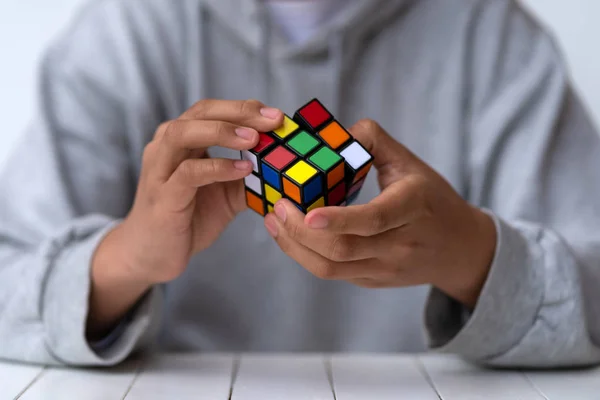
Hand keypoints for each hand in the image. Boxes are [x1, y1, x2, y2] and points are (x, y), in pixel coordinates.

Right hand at [108, 99, 283, 283]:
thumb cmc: (188, 219)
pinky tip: (242, 169)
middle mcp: (166, 147)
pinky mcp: (162, 196)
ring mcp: (160, 169)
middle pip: (200, 113)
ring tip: (254, 139)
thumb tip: (283, 162)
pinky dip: (217, 167)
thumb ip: (248, 175)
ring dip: (222, 131)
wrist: (152, 255)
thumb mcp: (226, 193)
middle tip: (271, 120)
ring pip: (184, 133)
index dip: (244, 108)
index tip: (276, 115)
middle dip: (239, 112)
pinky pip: (188, 173)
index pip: (212, 110)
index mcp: (182, 140)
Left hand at [264, 119, 496, 307]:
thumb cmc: (433, 199)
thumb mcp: (412, 164)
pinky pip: (333, 274)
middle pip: (343, 249)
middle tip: (278, 208)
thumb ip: (374, 141)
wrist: (461, 249)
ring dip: (295, 247)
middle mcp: (400, 245)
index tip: (308, 213)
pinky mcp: (373, 281)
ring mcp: (386, 269)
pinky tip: (292, 235)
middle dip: (300, 232)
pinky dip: (306, 255)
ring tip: (275, 221)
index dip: (339, 220)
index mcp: (412, 208)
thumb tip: (333, 131)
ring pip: (331, 269)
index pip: (374, 220)